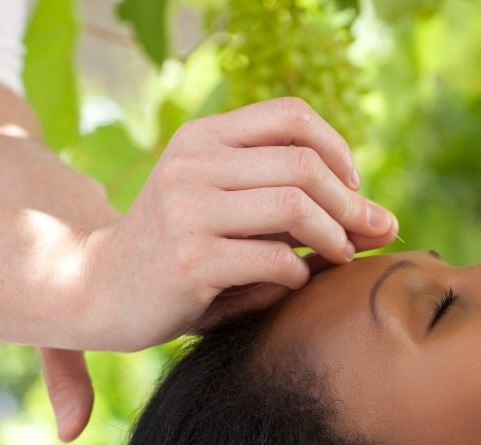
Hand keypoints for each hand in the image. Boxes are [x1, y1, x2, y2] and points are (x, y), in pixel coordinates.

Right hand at [77, 97, 399, 350]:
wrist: (98, 291)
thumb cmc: (179, 253)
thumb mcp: (223, 208)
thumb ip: (285, 200)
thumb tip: (382, 219)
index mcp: (202, 138)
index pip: (291, 115)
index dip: (338, 149)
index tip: (353, 188)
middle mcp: (193, 164)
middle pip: (304, 164)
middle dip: (351, 202)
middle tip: (369, 233)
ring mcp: (188, 210)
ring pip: (295, 205)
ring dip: (333, 236)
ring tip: (339, 256)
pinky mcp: (191, 260)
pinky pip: (275, 259)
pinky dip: (299, 274)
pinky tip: (293, 282)